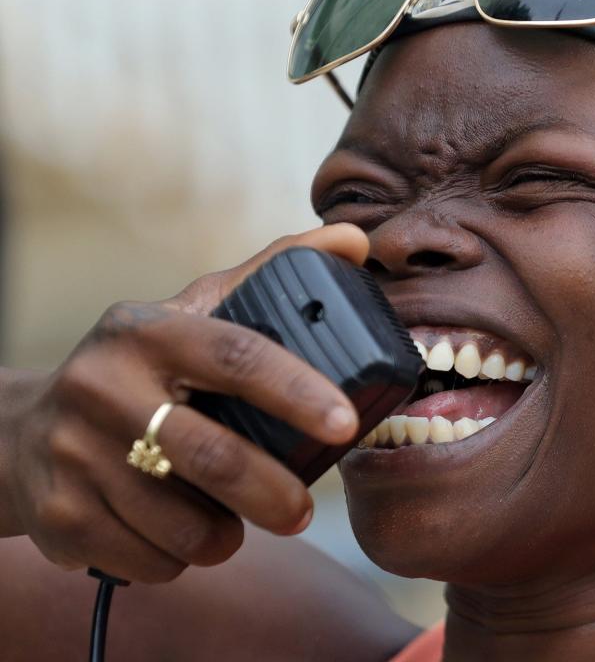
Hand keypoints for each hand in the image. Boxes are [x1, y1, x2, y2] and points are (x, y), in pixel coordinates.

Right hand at [0, 224, 368, 582]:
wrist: (24, 431)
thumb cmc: (137, 369)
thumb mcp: (192, 314)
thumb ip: (270, 276)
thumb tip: (354, 242)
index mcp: (147, 332)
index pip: (236, 356)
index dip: (298, 391)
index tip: (344, 423)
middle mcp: (102, 387)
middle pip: (213, 456)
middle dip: (273, 494)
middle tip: (303, 511)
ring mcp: (74, 456)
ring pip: (184, 524)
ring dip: (226, 533)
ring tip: (236, 518)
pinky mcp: (58, 518)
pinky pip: (151, 559)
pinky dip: (182, 556)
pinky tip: (179, 530)